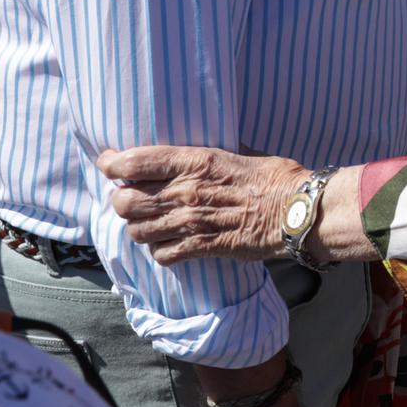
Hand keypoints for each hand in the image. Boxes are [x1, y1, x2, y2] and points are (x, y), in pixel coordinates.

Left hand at [98, 146, 306, 265]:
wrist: (296, 212)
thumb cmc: (275, 178)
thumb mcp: (238, 152)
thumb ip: (209, 155)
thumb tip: (192, 152)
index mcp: (196, 161)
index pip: (135, 162)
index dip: (112, 163)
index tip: (109, 163)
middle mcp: (187, 192)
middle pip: (126, 201)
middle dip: (121, 199)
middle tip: (129, 196)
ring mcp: (192, 222)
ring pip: (138, 230)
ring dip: (138, 226)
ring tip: (149, 221)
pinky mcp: (202, 247)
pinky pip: (161, 254)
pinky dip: (160, 250)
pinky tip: (169, 242)